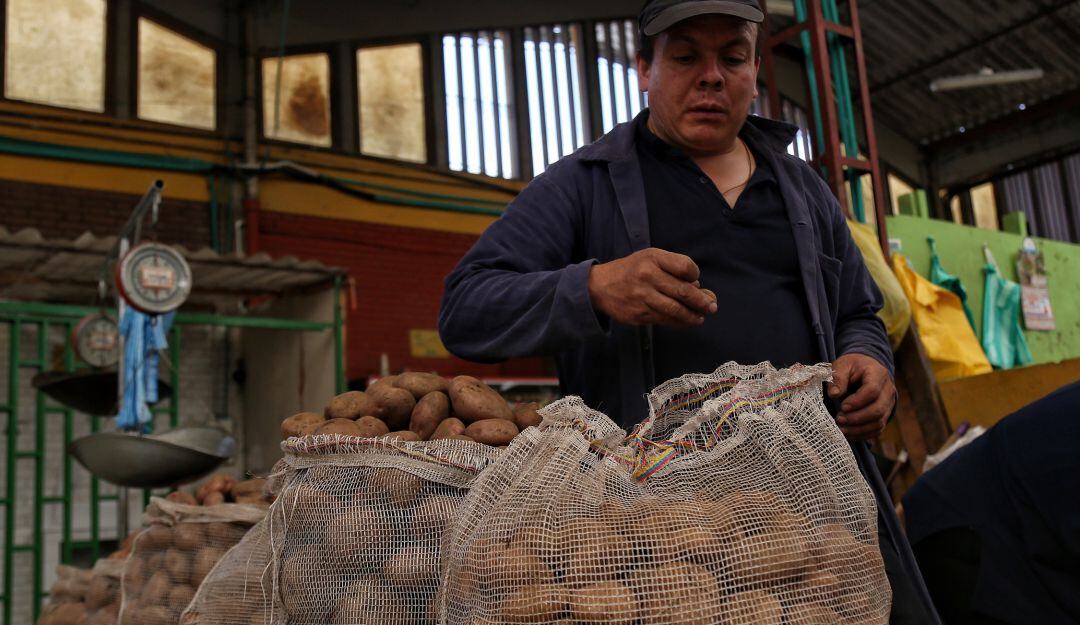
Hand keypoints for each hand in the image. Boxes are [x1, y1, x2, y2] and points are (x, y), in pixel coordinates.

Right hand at [588, 248, 717, 326]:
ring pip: (675, 309)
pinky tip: (687, 321)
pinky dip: (679, 322)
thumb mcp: (650, 258)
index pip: (685, 267)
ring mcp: (643, 297)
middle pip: (683, 291)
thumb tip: (698, 288)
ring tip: (701, 317)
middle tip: (712, 306)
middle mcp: (648, 276)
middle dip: (701, 301)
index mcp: (653, 258)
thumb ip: (673, 269)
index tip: (694, 280)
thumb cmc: (631, 270)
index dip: (694, 275)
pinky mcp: (639, 314)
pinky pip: (664, 320)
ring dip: (693, 315)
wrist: (599, 287)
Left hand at [828, 353, 895, 440]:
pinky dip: (863, 434)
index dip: (857, 401)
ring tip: (841, 429)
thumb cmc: (852, 367)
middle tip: (839, 420)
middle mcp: (888, 390)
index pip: (872, 390)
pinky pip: (877, 429)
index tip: (842, 406)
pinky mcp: (885, 414)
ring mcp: (889, 404)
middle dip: (857, 418)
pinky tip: (848, 433)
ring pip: (879, 422)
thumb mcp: (842, 365)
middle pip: (878, 409)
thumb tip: (833, 394)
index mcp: (878, 374)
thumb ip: (838, 378)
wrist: (866, 369)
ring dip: (859, 429)